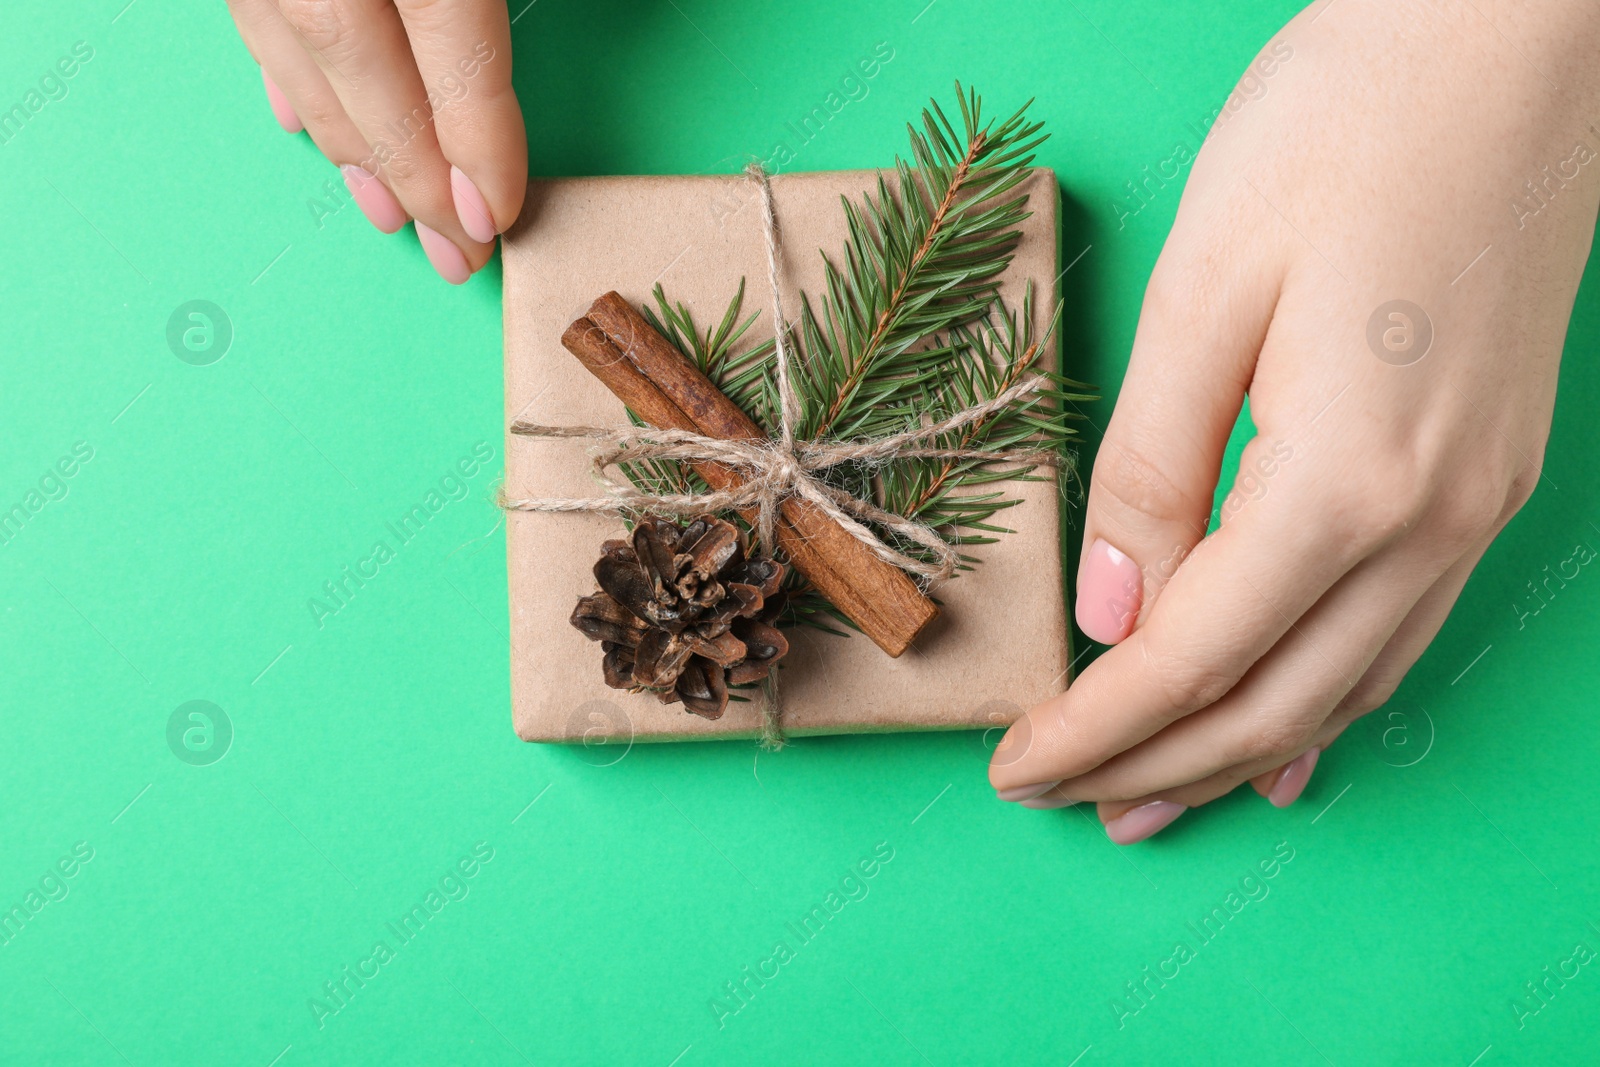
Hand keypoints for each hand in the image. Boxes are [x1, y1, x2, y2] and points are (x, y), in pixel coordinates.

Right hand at [227, 0, 526, 282]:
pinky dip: (287, 80)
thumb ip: (483, 26)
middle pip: (368, 75)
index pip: (453, 59)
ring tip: (392, 214)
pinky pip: (253, 18)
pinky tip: (307, 128)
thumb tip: (481, 147)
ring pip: (303, 59)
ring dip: (351, 148)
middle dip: (416, 179)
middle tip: (456, 251)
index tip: (492, 216)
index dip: (476, 148)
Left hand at [991, 0, 1599, 840]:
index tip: (1016, 768)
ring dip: (1234, 754)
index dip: (1095, 729)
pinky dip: (1323, 703)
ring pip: (1342, 688)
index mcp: (1347, 477)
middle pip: (1271, 704)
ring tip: (1150, 801)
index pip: (1191, 657)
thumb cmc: (1345, 129)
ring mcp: (1476, 505)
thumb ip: (1150, 470)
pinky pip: (1398, 636)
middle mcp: (1432, 517)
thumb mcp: (1205, 291)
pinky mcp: (1488, 476)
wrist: (1512, 37)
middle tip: (1063, 807)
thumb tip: (1110, 614)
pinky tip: (1285, 740)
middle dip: (1153, 766)